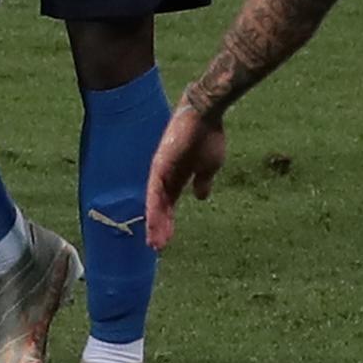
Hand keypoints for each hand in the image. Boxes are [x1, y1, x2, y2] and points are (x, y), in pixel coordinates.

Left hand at [144, 101, 227, 248]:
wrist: (207, 115)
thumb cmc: (209, 136)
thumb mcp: (209, 166)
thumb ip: (202, 181)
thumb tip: (200, 197)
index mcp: (178, 176)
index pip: (169, 204)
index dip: (167, 222)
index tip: (166, 240)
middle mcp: (165, 175)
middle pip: (159, 206)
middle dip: (159, 227)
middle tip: (157, 248)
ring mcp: (161, 170)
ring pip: (155, 203)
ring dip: (156, 224)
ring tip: (155, 244)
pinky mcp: (160, 165)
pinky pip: (155, 191)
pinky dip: (154, 208)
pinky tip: (153, 223)